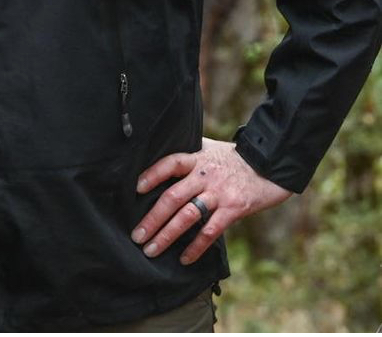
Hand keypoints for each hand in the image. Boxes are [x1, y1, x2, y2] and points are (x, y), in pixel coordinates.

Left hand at [131, 137, 291, 264]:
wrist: (271, 165)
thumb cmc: (235, 158)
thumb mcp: (209, 148)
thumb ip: (189, 155)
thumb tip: (161, 158)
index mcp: (197, 158)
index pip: (169, 164)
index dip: (152, 175)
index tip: (135, 189)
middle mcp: (205, 176)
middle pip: (173, 197)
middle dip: (152, 218)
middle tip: (137, 236)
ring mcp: (219, 194)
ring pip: (187, 216)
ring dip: (167, 235)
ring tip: (151, 249)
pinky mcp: (234, 209)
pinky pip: (211, 231)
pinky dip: (196, 247)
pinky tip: (184, 258)